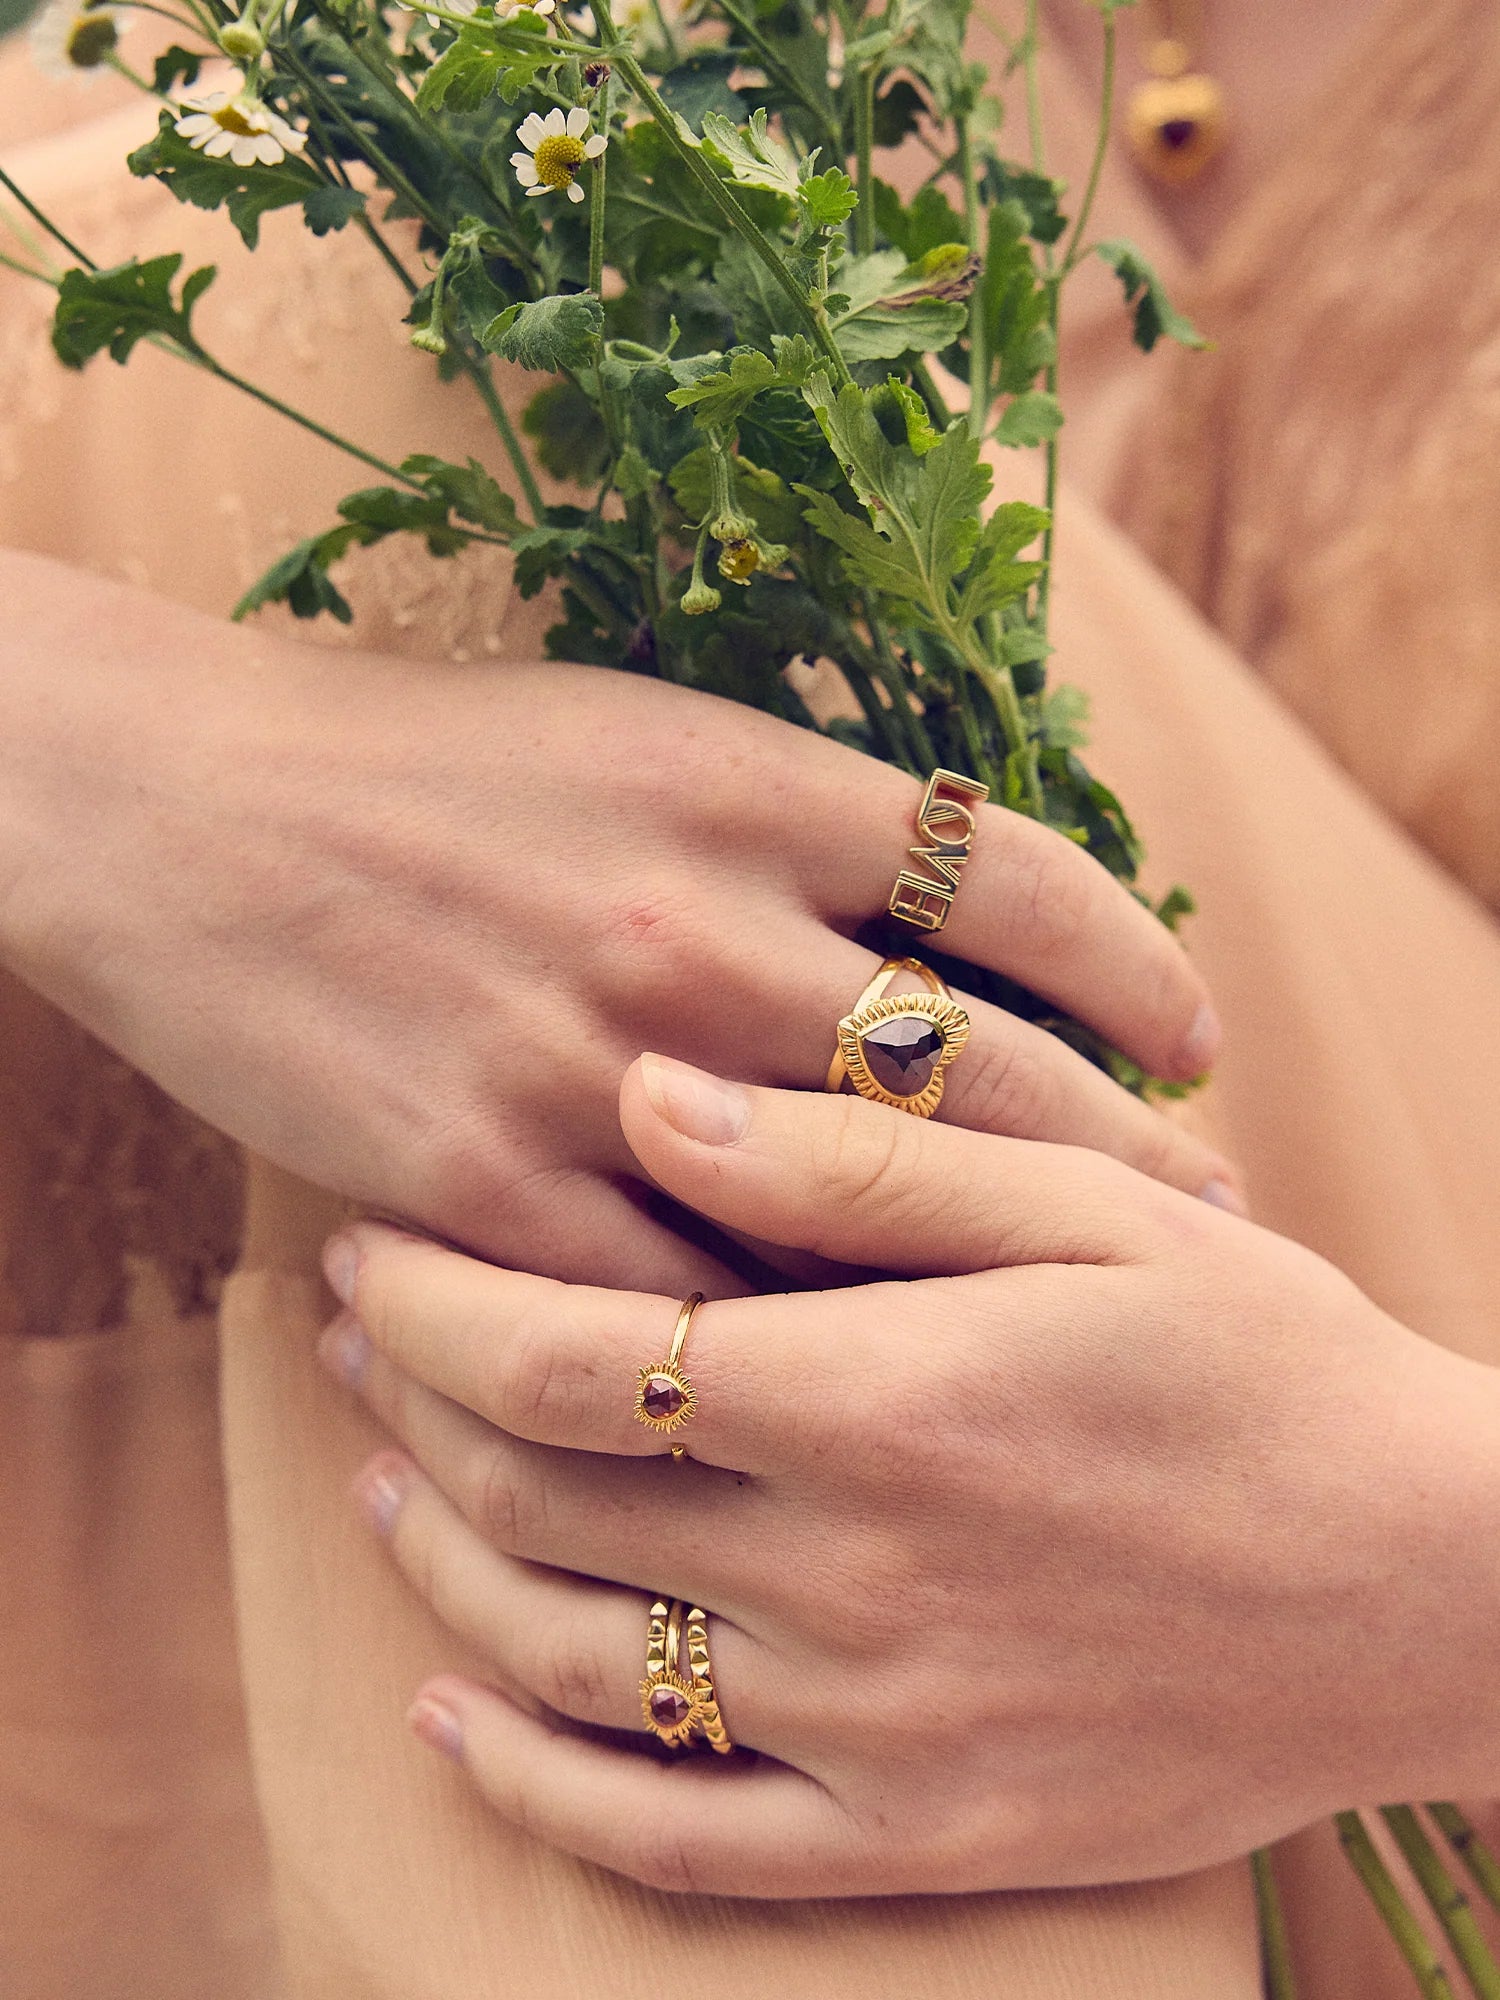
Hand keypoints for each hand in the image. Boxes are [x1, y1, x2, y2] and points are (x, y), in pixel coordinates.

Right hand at [0, 553, 1229, 1288]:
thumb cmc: (421, 765)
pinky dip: (775, 1343)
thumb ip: (797, 816)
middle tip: (1209, 1215)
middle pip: (979, 1071)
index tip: (1198, 1042)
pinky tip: (842, 1376)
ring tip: (1065, 1319)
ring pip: (845, 1217)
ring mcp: (592, 1068)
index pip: (1016, 884)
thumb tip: (958, 910)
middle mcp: (695, 923)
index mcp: (746, 784)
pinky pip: (676, 1300)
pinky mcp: (487, 1184)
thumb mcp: (636, 730)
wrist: (188, 813)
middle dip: (1123, 1156)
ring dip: (976, 1277)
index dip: (1141, 969)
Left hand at [315, 1055, 1499, 1896]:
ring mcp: (872, 1729)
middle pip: (538, 1498)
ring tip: (380, 1480)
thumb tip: (648, 1093)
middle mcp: (850, 1576)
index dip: (433, 1298)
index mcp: (881, 1400)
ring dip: (440, 1567)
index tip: (370, 1246)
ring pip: (567, 1662)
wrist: (1432, 1591)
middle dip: (411, 1400)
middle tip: (350, 1330)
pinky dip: (534, 1784)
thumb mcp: (1093, 1215)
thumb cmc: (1267, 1368)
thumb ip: (860, 1164)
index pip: (567, 1354)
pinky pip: (670, 1842)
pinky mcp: (914, 1839)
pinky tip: (455, 1720)